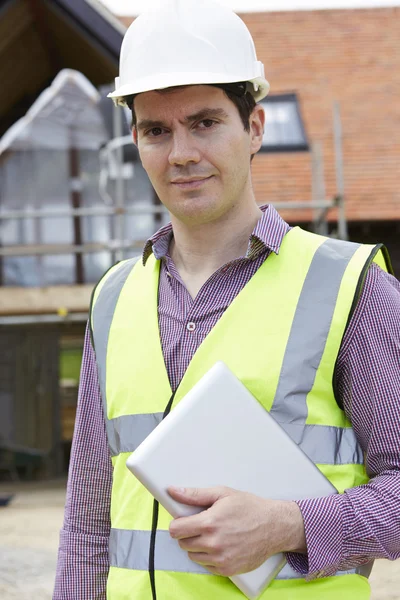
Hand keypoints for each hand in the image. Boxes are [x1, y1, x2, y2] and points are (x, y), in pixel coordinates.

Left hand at [168, 486, 305, 576]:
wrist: (274, 526)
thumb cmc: (249, 507)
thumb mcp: (222, 493)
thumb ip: (195, 494)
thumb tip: (174, 491)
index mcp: (209, 523)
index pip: (175, 530)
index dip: (178, 523)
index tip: (184, 520)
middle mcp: (213, 543)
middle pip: (182, 543)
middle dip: (188, 534)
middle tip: (201, 525)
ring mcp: (221, 559)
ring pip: (193, 556)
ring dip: (198, 546)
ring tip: (213, 535)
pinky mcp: (227, 569)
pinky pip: (207, 566)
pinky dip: (209, 557)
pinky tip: (221, 545)